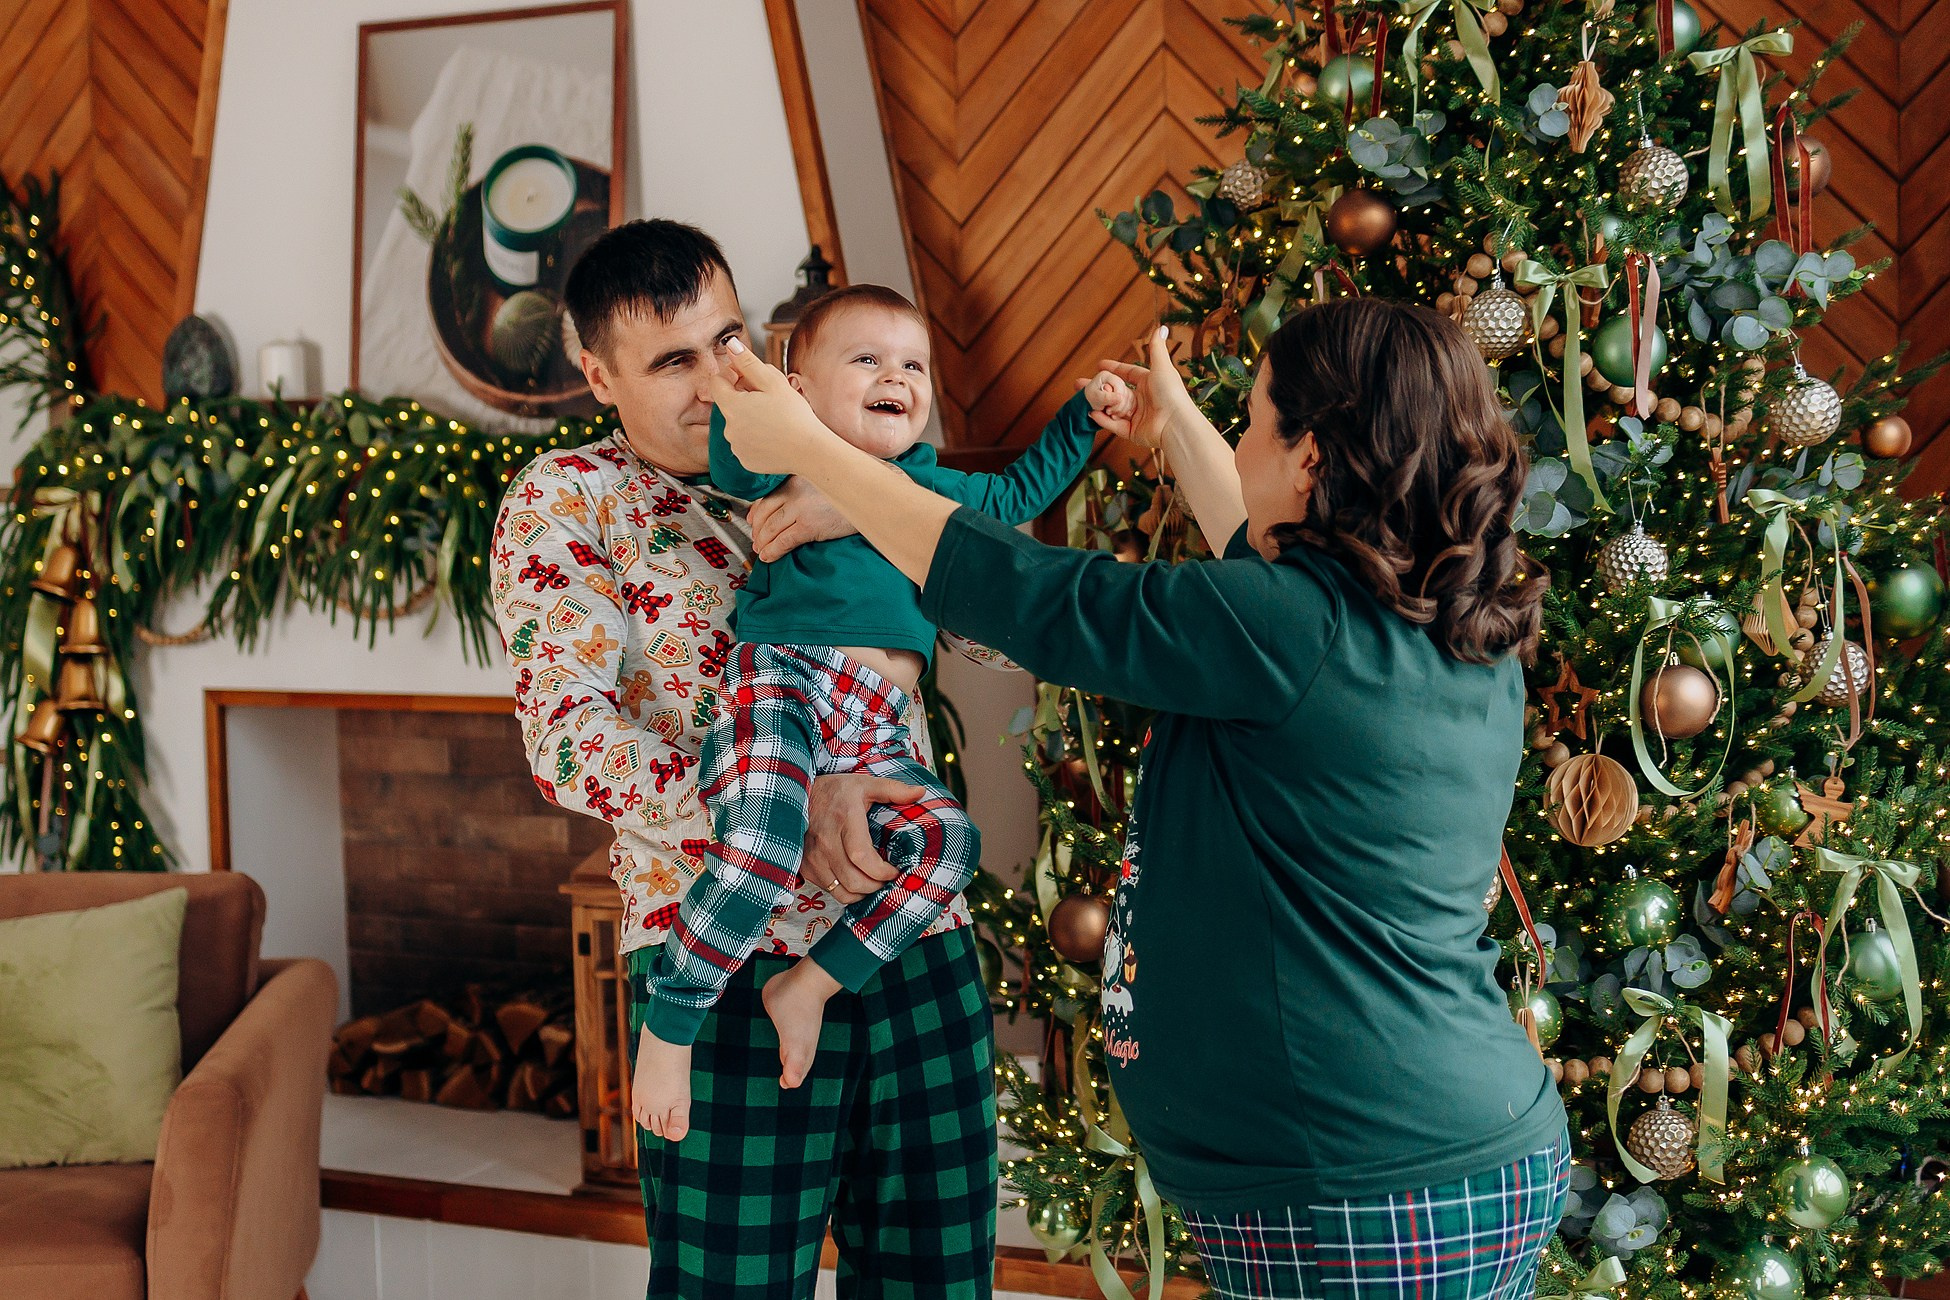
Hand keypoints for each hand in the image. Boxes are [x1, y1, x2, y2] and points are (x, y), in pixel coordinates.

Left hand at [708, 337, 832, 475]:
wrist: (810, 452)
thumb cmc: (795, 415)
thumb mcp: (773, 382)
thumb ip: (748, 362)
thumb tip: (730, 345)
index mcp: (732, 406)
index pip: (717, 382)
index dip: (732, 374)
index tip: (749, 375)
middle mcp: (728, 428)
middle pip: (729, 404)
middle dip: (744, 396)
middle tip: (770, 397)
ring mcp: (736, 447)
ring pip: (738, 424)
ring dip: (750, 417)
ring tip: (775, 418)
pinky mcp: (745, 461)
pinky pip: (745, 443)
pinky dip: (755, 438)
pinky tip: (774, 436)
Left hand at [748, 476, 858, 562]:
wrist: (871, 497)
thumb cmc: (851, 490)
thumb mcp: (823, 481)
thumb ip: (804, 488)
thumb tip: (788, 505)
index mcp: (796, 477)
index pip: (767, 496)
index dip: (755, 512)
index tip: (752, 521)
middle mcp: (794, 490)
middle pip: (765, 513)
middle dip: (757, 530)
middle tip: (756, 541)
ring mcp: (801, 508)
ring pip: (770, 528)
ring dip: (763, 542)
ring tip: (761, 551)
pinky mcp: (809, 525)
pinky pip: (783, 541)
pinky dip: (773, 551)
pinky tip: (769, 556)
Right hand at [804, 773, 929, 903]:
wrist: (799, 795)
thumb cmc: (836, 791)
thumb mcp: (865, 784)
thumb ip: (893, 789)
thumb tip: (920, 793)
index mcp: (845, 820)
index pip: (862, 856)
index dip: (881, 871)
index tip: (895, 871)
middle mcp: (826, 841)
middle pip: (854, 880)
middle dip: (877, 886)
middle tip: (888, 879)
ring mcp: (815, 857)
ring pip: (843, 891)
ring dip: (864, 893)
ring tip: (875, 882)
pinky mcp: (807, 867)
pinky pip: (831, 891)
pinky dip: (848, 893)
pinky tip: (857, 883)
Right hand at [1085, 326, 1197, 449]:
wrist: (1175, 423)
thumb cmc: (1171, 393)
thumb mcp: (1162, 366)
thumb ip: (1156, 348)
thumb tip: (1162, 326)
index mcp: (1149, 384)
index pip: (1128, 374)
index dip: (1114, 369)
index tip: (1099, 364)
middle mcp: (1142, 400)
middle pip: (1115, 391)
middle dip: (1097, 388)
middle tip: (1079, 383)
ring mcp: (1136, 416)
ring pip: (1112, 408)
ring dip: (1097, 402)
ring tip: (1081, 397)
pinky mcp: (1132, 432)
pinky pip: (1114, 424)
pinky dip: (1103, 419)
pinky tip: (1091, 412)